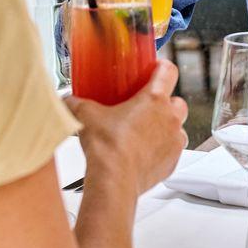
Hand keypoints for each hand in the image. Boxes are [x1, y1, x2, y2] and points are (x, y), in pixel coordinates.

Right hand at [65, 60, 187, 194]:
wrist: (115, 180)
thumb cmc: (108, 147)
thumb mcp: (87, 116)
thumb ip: (77, 103)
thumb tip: (68, 100)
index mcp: (154, 99)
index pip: (168, 71)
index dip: (162, 67)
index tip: (156, 69)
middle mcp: (169, 117)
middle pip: (177, 100)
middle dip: (165, 101)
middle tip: (146, 105)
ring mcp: (174, 140)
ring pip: (178, 126)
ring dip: (166, 126)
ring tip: (145, 130)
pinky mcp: (172, 161)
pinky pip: (173, 149)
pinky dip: (163, 148)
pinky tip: (145, 151)